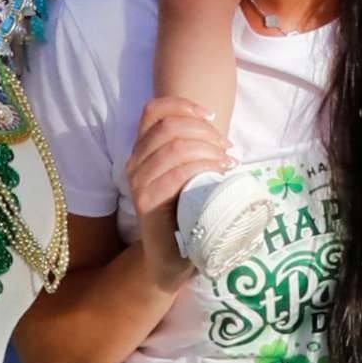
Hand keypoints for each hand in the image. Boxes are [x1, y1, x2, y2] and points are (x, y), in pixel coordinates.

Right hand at [125, 93, 234, 285]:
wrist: (170, 258)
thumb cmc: (184, 213)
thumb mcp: (187, 176)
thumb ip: (192, 153)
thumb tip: (222, 137)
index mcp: (142, 151)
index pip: (153, 110)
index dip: (183, 105)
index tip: (211, 115)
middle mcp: (134, 162)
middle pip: (169, 126)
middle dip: (204, 131)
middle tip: (226, 147)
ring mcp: (138, 182)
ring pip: (175, 147)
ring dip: (208, 149)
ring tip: (227, 161)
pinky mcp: (146, 201)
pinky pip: (177, 174)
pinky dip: (203, 168)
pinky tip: (220, 172)